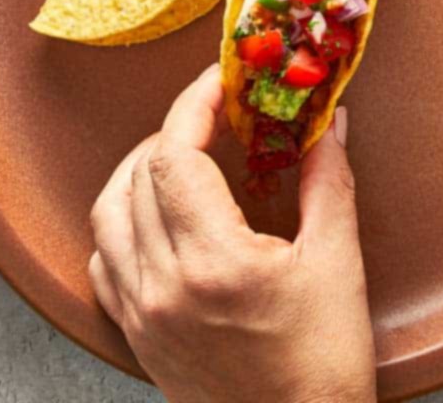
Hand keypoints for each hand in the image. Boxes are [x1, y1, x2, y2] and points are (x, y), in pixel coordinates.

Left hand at [88, 65, 376, 402]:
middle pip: (140, 174)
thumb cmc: (324, 360)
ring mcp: (142, 314)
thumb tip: (330, 122)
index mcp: (216, 263)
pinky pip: (103, 261)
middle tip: (216, 117)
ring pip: (108, 212)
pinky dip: (120, 223)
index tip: (220, 83)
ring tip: (181, 157)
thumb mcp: (338, 262)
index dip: (193, 105)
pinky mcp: (136, 335)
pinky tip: (154, 216)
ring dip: (139, 171)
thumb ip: (328, 180)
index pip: (176, 156)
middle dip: (175, 131)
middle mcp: (165, 286)